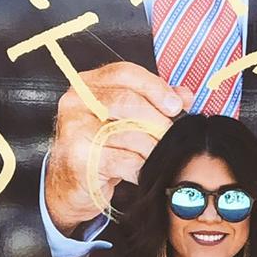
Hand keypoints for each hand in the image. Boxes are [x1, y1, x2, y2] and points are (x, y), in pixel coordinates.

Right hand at [43, 62, 187, 234]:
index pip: (124, 73)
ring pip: (130, 133)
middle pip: (127, 101)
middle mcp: (75, 102)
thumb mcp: (125, 119)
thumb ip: (154, 102)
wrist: (72, 183)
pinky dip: (141, 168)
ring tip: (154, 156)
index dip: (155, 87)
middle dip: (156, 119)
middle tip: (169, 134)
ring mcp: (74, 129)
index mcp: (86, 84)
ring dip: (151, 148)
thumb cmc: (101, 147)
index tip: (175, 106)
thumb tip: (184, 96)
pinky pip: (125, 160)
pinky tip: (142, 171)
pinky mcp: (80, 158)